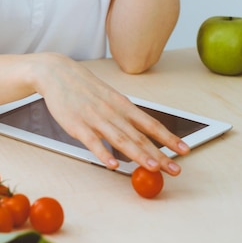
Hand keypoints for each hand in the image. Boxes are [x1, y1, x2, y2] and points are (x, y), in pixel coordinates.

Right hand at [33, 54, 189, 175]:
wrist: (57, 73)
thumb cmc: (85, 87)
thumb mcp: (109, 97)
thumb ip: (123, 116)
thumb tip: (141, 134)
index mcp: (122, 104)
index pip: (150, 124)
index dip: (169, 138)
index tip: (184, 150)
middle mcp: (113, 112)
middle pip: (139, 136)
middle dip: (160, 154)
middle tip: (175, 169)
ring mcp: (95, 118)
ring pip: (120, 139)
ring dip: (138, 155)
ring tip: (153, 168)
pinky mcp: (77, 125)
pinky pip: (92, 142)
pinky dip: (103, 153)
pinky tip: (113, 165)